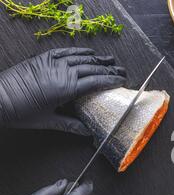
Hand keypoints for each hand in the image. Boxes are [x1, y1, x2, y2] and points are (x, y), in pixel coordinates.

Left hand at [0, 47, 126, 134]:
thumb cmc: (22, 112)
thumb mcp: (48, 121)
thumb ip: (71, 125)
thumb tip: (88, 132)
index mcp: (66, 88)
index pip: (96, 81)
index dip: (111, 80)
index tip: (122, 81)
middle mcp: (62, 72)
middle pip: (92, 68)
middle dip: (109, 69)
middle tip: (121, 71)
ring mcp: (53, 63)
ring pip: (81, 58)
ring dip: (98, 59)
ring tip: (111, 60)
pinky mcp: (43, 58)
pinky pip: (66, 51)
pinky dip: (79, 51)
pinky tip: (88, 52)